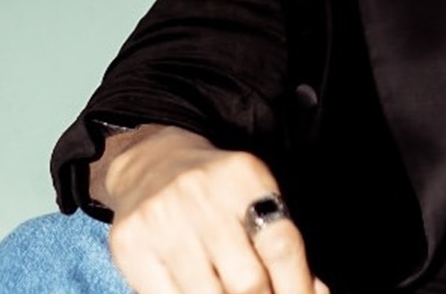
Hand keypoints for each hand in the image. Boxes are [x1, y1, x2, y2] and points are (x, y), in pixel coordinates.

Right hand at [92, 124, 328, 293]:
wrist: (151, 164)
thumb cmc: (216, 190)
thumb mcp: (256, 198)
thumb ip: (283, 245)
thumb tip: (315, 293)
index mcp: (243, 178)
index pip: (282, 246)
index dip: (298, 287)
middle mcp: (201, 195)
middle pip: (248, 282)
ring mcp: (162, 221)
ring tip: (228, 292)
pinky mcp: (131, 245)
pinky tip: (200, 290)